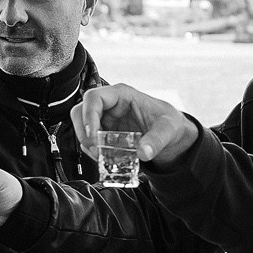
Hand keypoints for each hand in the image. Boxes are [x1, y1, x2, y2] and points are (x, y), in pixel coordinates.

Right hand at [70, 84, 197, 167]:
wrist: (171, 134)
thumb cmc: (169, 122)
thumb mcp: (168, 130)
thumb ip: (157, 141)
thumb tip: (143, 152)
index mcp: (122, 95)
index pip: (94, 97)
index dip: (88, 115)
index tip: (93, 136)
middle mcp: (110, 105)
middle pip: (80, 111)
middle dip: (83, 132)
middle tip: (95, 150)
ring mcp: (105, 118)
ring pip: (81, 127)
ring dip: (87, 144)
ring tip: (102, 156)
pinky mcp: (105, 132)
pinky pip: (90, 140)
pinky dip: (93, 151)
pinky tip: (106, 158)